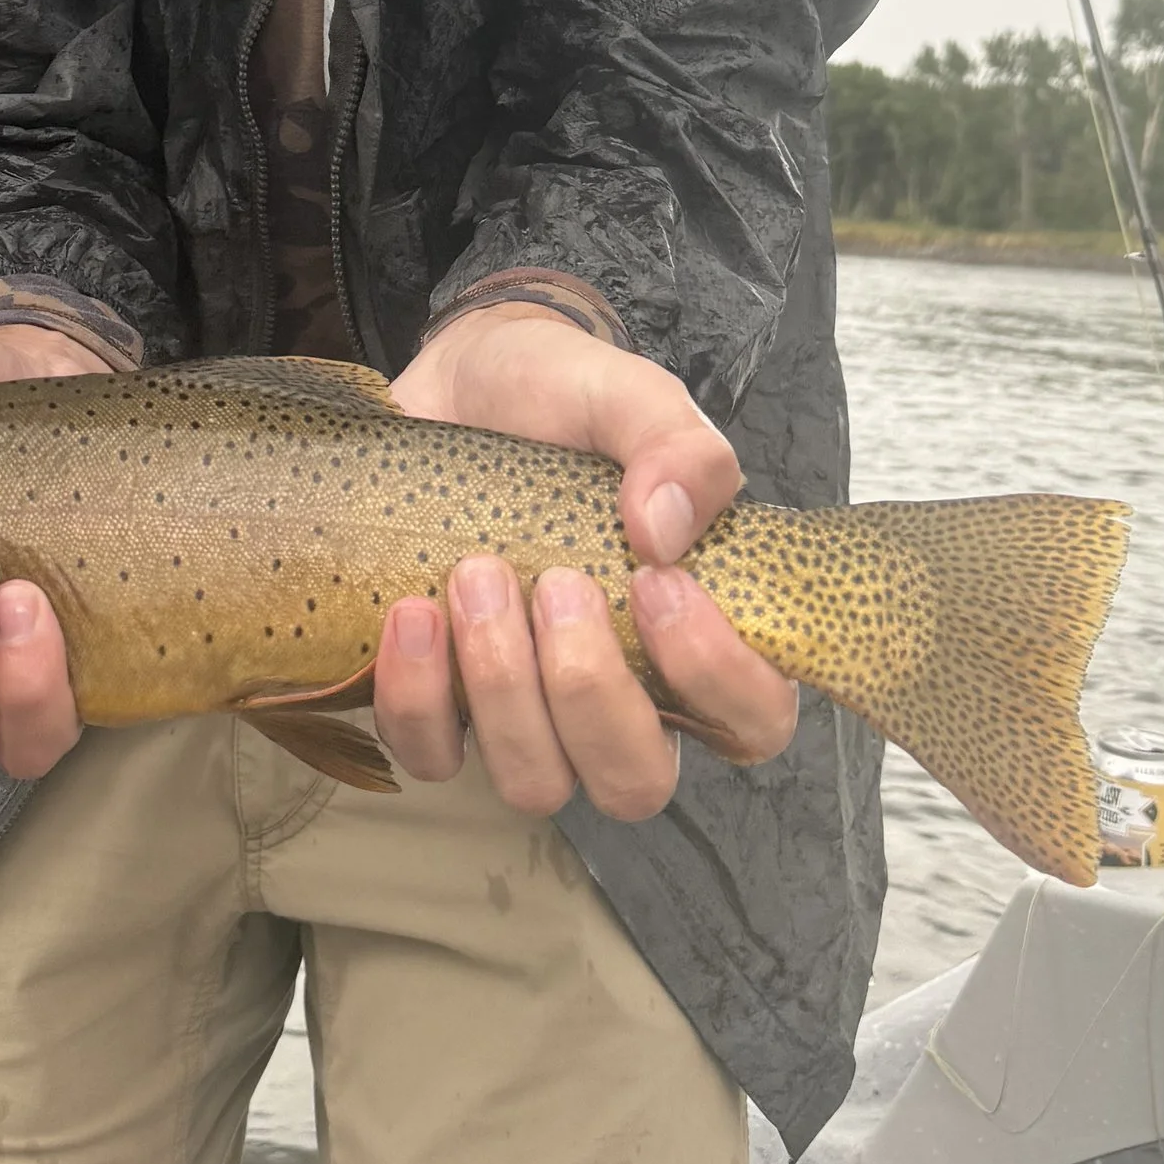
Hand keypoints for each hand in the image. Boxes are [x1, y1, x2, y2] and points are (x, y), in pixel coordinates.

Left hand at [371, 303, 798, 819]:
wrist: (458, 381)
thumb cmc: (564, 399)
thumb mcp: (631, 397)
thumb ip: (679, 449)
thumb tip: (667, 533)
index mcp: (694, 634)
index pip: (752, 720)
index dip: (716, 680)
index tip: (658, 586)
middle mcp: (621, 695)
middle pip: (634, 782)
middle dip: (588, 692)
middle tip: (555, 582)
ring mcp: (527, 712)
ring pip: (534, 781)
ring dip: (502, 687)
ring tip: (474, 575)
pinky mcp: (441, 704)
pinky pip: (432, 756)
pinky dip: (418, 697)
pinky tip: (412, 612)